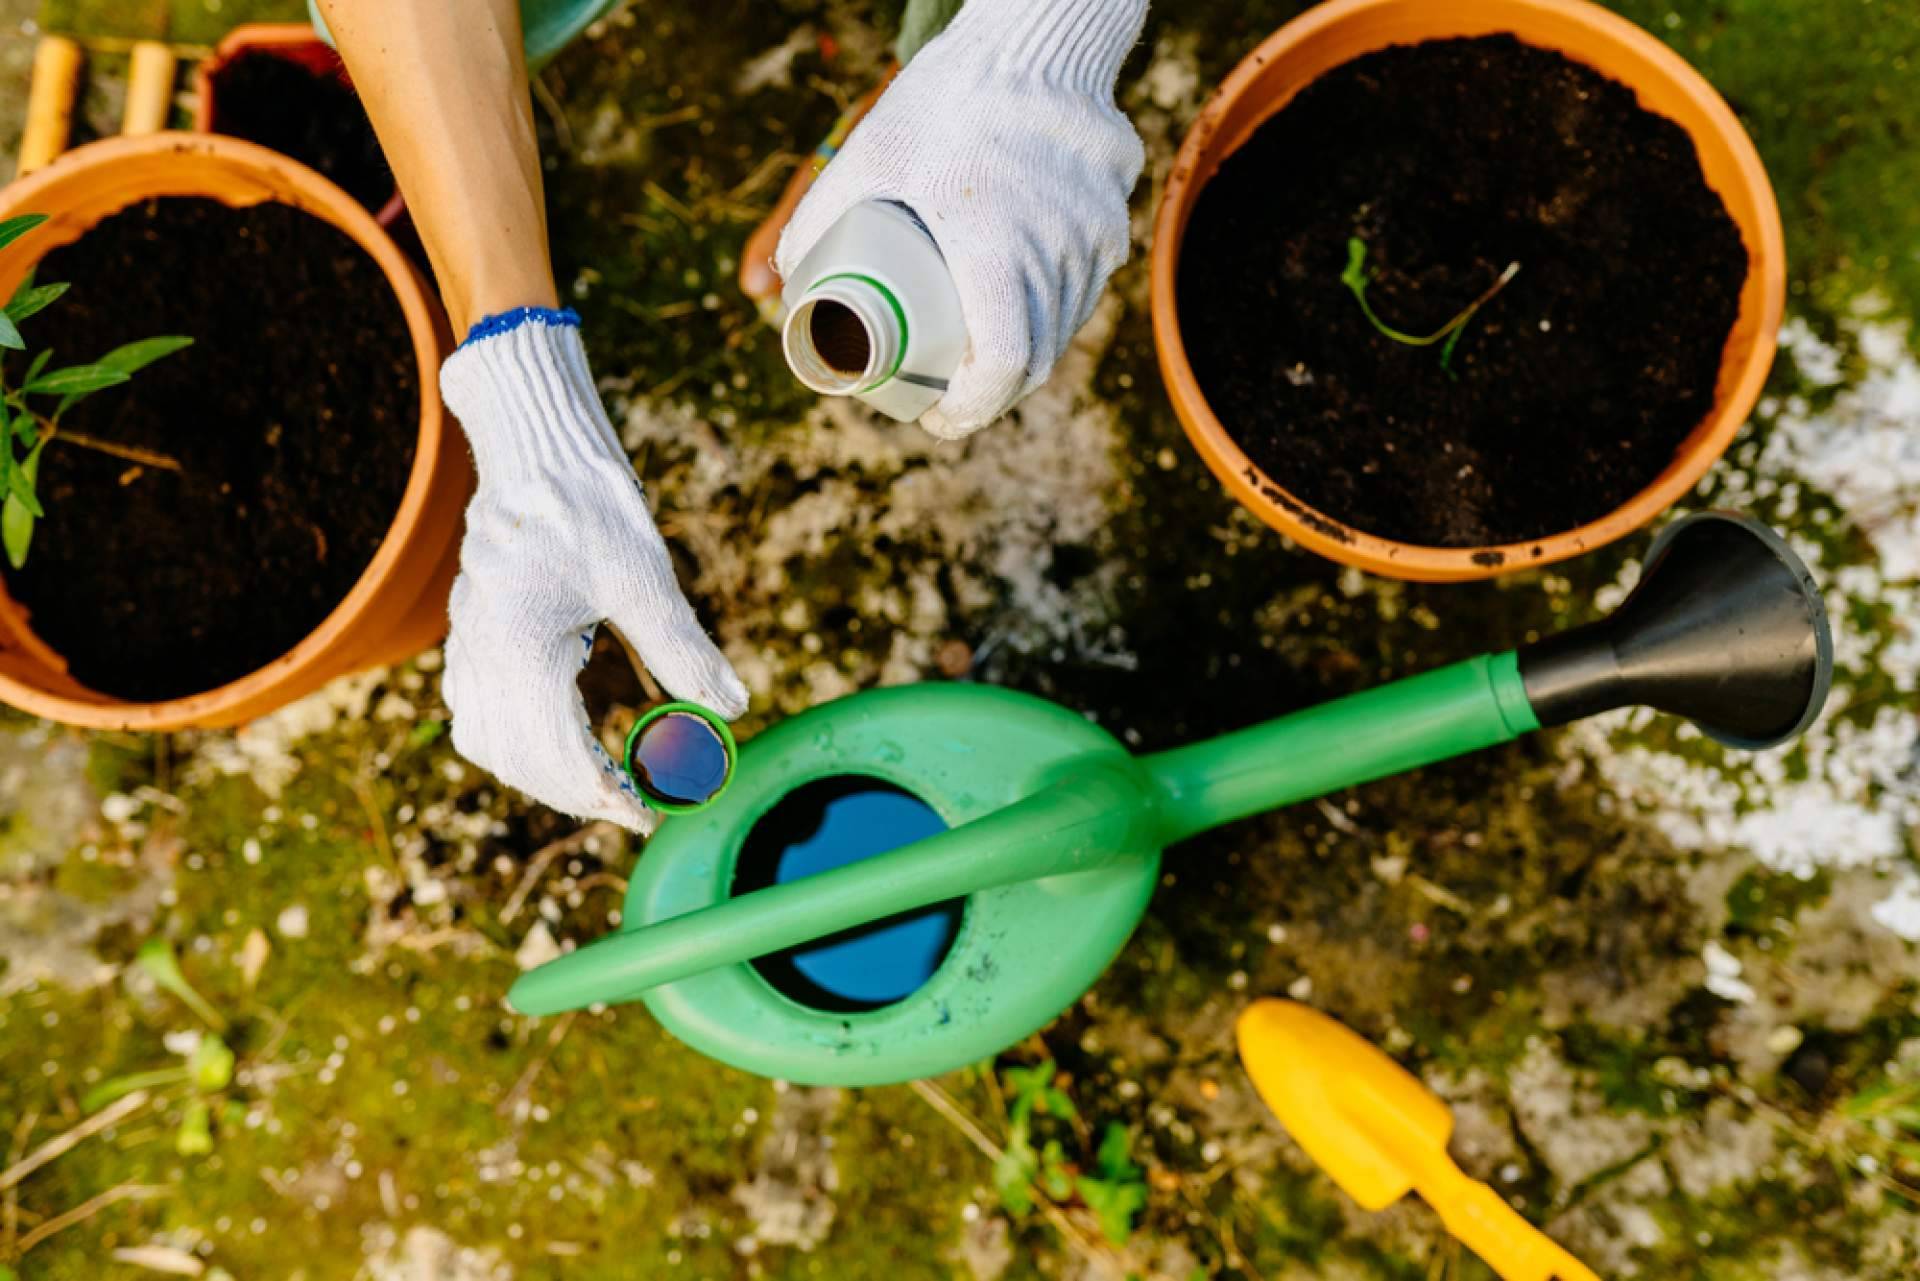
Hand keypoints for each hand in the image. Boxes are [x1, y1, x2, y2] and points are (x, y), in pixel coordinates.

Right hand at [438, 309, 746, 830]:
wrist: (534, 442)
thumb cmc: (590, 500)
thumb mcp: (645, 576)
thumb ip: (684, 649)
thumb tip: (733, 708)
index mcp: (521, 650)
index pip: (557, 757)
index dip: (605, 799)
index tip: (652, 815)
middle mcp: (482, 653)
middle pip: (518, 761)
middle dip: (575, 794)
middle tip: (636, 806)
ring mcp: (467, 640)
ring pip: (486, 740)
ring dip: (539, 773)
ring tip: (601, 780)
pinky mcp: (469, 626)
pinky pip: (474, 706)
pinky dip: (512, 738)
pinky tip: (556, 734)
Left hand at [776, 0, 1147, 439]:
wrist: (1035, 40)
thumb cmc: (947, 96)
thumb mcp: (869, 153)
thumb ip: (818, 216)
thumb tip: (781, 283)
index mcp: (998, 252)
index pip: (1000, 368)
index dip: (968, 410)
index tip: (937, 420)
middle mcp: (1057, 255)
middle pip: (1033, 362)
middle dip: (989, 395)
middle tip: (947, 398)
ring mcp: (1094, 241)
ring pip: (1064, 330)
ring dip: (1023, 357)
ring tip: (978, 358)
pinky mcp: (1113, 222)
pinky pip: (1085, 290)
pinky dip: (1052, 313)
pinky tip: (1021, 308)